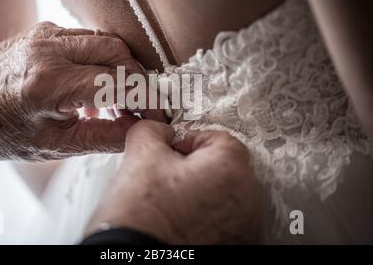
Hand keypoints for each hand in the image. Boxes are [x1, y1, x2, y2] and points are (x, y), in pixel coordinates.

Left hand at [0, 22, 163, 160]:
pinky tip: (97, 85)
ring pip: (106, 41)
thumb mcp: (58, 145)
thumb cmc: (7, 131)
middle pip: (116, 53)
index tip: (157, 115)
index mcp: (48, 84)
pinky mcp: (47, 30)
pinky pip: (89, 38)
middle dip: (138, 80)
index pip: (115, 83)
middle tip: (141, 106)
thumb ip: (106, 137)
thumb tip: (142, 130)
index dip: (144, 99)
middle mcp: (48, 51)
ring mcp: (47, 35)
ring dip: (122, 68)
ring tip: (118, 99)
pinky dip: (103, 60)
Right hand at [85, 120, 261, 243]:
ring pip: (223, 193)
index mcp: (232, 169)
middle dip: (194, 166)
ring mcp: (243, 227)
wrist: (134, 258)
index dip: (187, 140)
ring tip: (171, 200)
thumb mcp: (141, 154)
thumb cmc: (142, 214)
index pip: (217, 138)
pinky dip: (205, 215)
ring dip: (201, 191)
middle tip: (166, 175)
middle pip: (222, 166)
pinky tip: (180, 219)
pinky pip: (223, 219)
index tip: (169, 150)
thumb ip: (153, 130)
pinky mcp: (234, 245)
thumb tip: (158, 129)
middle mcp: (248, 199)